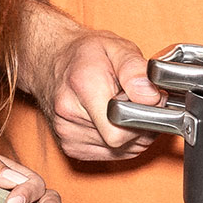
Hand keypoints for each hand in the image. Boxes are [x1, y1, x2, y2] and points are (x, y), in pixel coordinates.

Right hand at [44, 28, 163, 163]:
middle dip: (140, 124)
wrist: (50, 62)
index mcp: (83, 86)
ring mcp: (67, 135)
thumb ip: (136, 70)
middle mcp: (70, 115)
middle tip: (134, 101)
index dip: (144, 117)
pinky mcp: (70, 148)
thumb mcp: (116, 48)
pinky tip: (112, 120)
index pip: (120, 129)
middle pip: (124, 141)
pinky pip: (112, 154)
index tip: (147, 99)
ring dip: (131, 134)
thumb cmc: (85, 54)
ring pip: (121, 151)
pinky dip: (119, 141)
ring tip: (120, 108)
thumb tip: (151, 97)